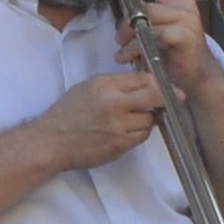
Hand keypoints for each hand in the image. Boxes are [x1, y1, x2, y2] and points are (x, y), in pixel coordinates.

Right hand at [26, 70, 165, 170]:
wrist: (51, 141)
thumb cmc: (67, 113)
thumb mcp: (88, 87)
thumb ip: (116, 84)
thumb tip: (146, 82)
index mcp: (105, 85)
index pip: (145, 78)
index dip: (158, 82)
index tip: (164, 85)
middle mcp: (113, 103)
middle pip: (156, 95)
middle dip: (167, 97)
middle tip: (173, 98)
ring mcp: (118, 126)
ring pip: (150, 119)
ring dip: (148, 118)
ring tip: (134, 118)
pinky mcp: (119, 145)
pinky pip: (142, 136)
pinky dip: (139, 133)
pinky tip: (126, 130)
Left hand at [110, 0, 223, 94]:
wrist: (197, 76)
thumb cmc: (175, 54)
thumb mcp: (158, 31)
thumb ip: (147, 18)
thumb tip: (124, 15)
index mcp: (178, 0)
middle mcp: (184, 6)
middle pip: (145, 6)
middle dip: (127, 24)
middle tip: (118, 40)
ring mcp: (187, 20)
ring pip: (148, 19)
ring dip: (130, 38)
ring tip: (122, 53)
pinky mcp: (185, 34)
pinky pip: (155, 35)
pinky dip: (138, 47)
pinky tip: (131, 57)